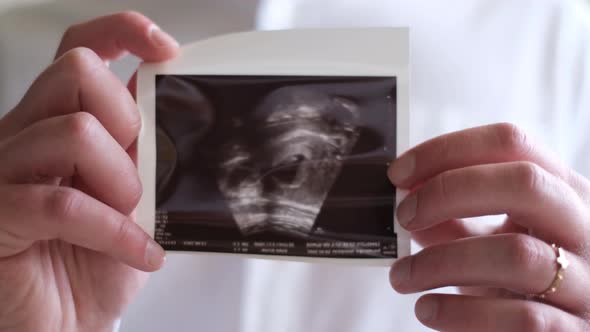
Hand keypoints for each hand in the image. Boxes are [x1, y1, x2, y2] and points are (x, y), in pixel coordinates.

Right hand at [0, 12, 178, 331]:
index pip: (77, 51)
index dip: (119, 32)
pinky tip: (139, 252)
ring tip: (133, 218)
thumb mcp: (134, 198)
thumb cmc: (97, 263)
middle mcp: (24, 136)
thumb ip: (144, 152)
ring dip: (124, 183)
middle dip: (128, 123)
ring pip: (75, 133)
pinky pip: (64, 203)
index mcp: (59, 124)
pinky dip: (115, 230)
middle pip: (76, 74)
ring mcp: (3, 171)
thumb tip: (175, 109)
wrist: (66, 324)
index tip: (164, 48)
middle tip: (140, 177)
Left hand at [388, 123, 589, 330]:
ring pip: (517, 255)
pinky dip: (461, 313)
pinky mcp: (573, 330)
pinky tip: (429, 310)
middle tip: (404, 216)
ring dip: (442, 262)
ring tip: (402, 276)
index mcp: (561, 190)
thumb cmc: (519, 280)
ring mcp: (586, 280)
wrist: (559, 329)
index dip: (447, 150)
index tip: (399, 173)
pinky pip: (520, 319)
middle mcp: (582, 226)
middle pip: (524, 183)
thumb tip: (405, 196)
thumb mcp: (490, 239)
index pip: (510, 143)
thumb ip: (452, 218)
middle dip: (448, 192)